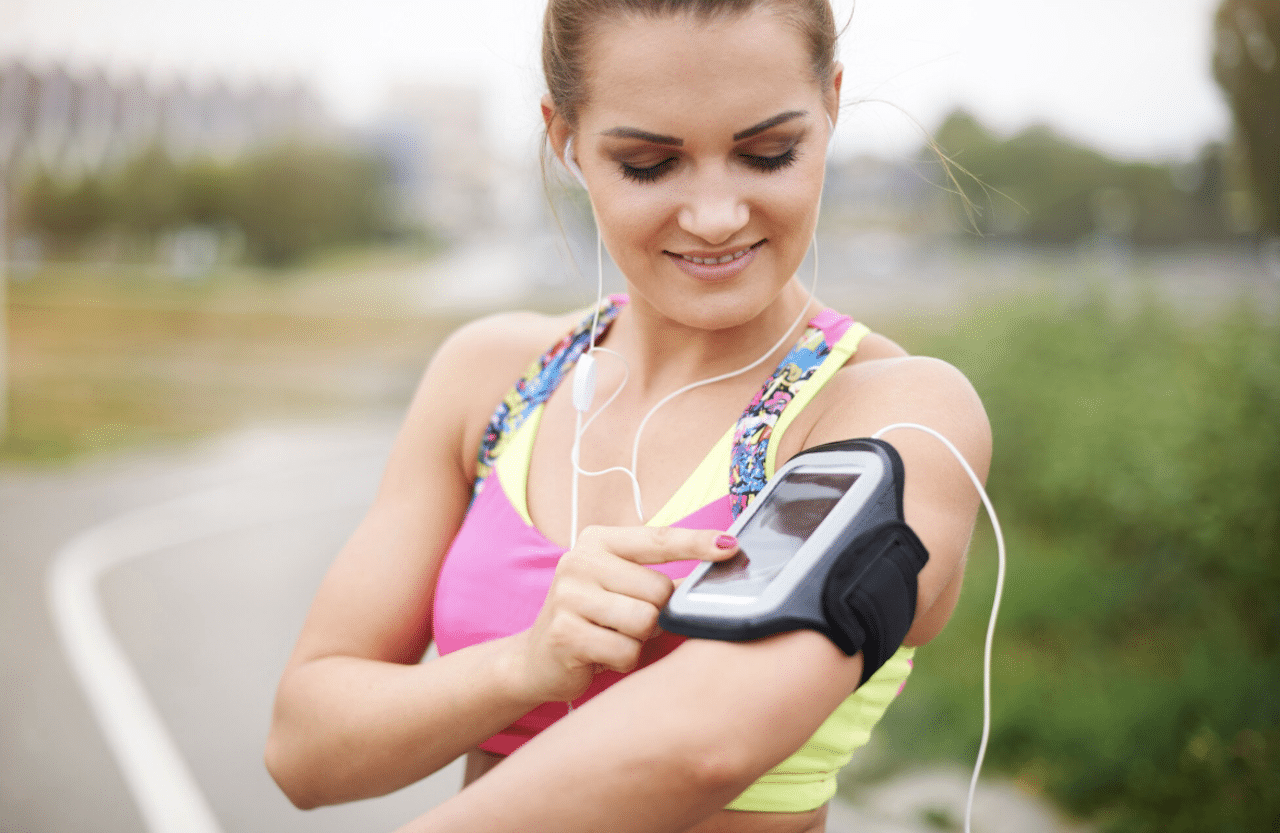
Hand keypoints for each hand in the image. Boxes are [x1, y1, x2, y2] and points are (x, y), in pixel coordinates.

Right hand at [508, 527, 738, 703]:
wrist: (536, 660)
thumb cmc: (593, 621)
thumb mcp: (622, 590)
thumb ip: (660, 581)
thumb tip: (712, 578)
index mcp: (598, 541)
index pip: (658, 539)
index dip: (697, 543)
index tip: (731, 545)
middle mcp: (580, 560)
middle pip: (659, 590)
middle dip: (656, 614)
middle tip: (628, 622)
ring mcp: (568, 595)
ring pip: (645, 622)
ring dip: (639, 640)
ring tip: (613, 637)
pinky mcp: (564, 632)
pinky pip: (626, 651)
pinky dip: (623, 661)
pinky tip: (600, 655)